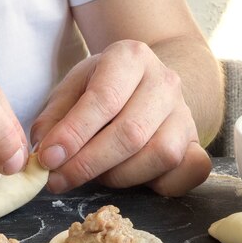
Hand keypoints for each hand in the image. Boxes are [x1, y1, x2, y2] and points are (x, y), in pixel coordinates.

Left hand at [30, 40, 210, 196]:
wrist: (145, 85)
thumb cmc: (100, 88)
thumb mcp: (70, 90)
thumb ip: (53, 118)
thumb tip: (44, 153)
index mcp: (129, 57)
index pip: (103, 99)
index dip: (73, 134)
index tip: (47, 158)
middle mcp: (165, 82)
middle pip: (130, 133)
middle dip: (87, 163)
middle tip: (56, 179)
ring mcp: (186, 113)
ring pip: (159, 155)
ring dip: (117, 176)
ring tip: (90, 174)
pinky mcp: (197, 142)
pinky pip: (188, 172)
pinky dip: (158, 184)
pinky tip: (128, 179)